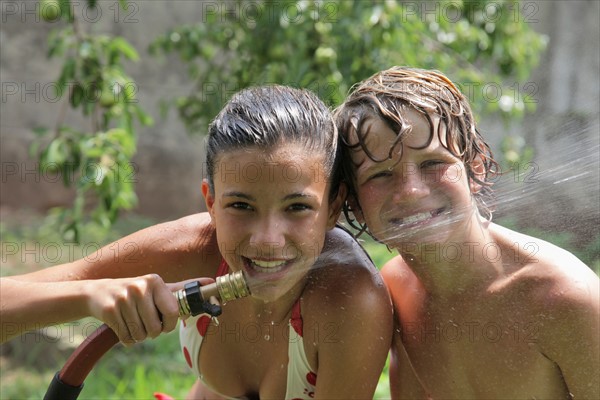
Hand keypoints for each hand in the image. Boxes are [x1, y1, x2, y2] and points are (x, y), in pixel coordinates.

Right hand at [84, 274, 213, 344]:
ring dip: (139, 336)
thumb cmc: (136, 292)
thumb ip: (183, 289)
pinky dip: (127, 338)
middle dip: (153, 332)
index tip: (164, 323)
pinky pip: (127, 338)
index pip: (173, 312)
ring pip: (141, 335)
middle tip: (146, 323)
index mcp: (155, 281)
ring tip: (134, 322)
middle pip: (156, 328)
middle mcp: (140, 287)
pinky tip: (123, 325)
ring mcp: (123, 298)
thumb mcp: (157, 288)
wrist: (98, 292)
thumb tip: (212, 283)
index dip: (169, 324)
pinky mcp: (110, 311)